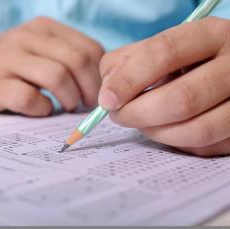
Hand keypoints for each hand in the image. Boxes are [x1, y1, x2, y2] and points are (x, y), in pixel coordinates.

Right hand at [0, 17, 103, 115]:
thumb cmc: (10, 65)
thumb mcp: (38, 50)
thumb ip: (66, 58)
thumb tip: (101, 84)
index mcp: (44, 28)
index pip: (89, 49)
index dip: (100, 76)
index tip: (97, 94)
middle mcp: (27, 38)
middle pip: (77, 61)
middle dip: (90, 90)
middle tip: (85, 106)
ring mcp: (9, 59)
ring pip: (57, 77)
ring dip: (69, 99)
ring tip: (65, 107)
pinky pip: (29, 98)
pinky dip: (42, 109)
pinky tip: (40, 110)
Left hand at [98, 17, 229, 156]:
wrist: (227, 71)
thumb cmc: (185, 60)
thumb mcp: (159, 48)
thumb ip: (126, 61)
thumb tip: (108, 91)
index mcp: (210, 35)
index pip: (165, 52)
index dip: (129, 79)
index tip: (107, 99)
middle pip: (182, 98)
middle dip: (138, 113)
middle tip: (119, 116)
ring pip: (197, 130)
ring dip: (156, 133)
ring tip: (140, 124)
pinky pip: (206, 147)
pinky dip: (176, 143)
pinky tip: (166, 129)